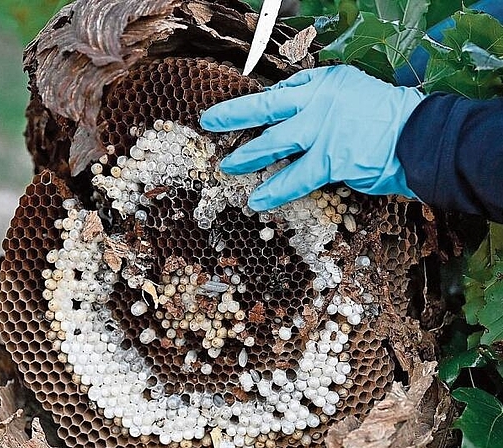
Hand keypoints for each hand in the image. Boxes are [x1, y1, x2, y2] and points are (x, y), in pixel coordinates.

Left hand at [199, 65, 424, 210]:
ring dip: (247, 156)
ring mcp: (320, 130)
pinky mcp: (328, 159)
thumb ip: (326, 101)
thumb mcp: (357, 94)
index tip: (243, 110)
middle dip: (233, 115)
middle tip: (210, 121)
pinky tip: (258, 200)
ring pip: (273, 143)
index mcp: (326, 83)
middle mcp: (318, 102)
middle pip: (265, 108)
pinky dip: (276, 190)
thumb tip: (298, 113)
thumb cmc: (392, 118)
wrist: (421, 136)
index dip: (261, 103)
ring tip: (227, 167)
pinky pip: (295, 178)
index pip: (285, 88)